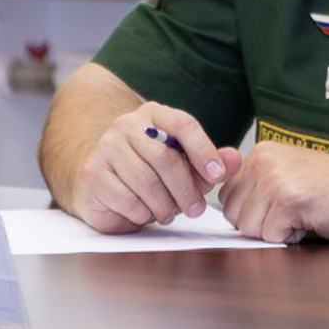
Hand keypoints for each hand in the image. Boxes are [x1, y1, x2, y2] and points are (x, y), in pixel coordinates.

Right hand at [70, 103, 241, 233]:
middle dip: (186, 189)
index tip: (218, 175)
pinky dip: (142, 213)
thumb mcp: (184, 165)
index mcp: (154, 115)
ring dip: (164, 206)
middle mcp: (127, 125)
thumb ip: (211, 162)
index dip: (204, 151)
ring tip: (169, 213)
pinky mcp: (93, 173)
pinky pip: (126, 199)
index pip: (183, 124)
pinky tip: (144, 213)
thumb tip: (235, 160)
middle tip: (195, 209)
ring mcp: (106, 147)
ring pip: (146, 181)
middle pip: (167, 158)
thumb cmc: (148, 172)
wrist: (100, 182)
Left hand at [219, 141, 328, 243]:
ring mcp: (276, 180)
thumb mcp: (288, 173)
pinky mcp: (289, 200)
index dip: (250, 213)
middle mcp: (263, 162)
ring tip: (301, 215)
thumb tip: (226, 209)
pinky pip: (271, 236)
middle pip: (233, 215)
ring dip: (276, 232)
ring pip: (249, 228)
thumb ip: (257, 185)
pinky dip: (291, 237)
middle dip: (260, 224)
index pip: (226, 197)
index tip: (276, 208)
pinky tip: (310, 220)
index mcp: (260, 153)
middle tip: (291, 212)